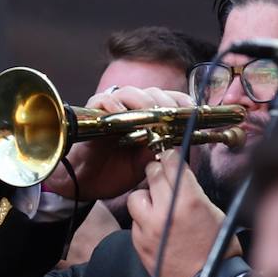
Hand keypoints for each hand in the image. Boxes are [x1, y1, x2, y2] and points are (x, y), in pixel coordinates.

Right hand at [46, 86, 191, 199]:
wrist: (84, 184)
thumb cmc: (113, 173)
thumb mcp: (143, 165)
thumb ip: (158, 151)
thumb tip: (179, 143)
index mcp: (145, 120)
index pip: (167, 101)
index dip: (181, 102)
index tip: (193, 112)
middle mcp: (130, 111)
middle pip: (152, 92)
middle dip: (165, 101)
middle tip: (172, 114)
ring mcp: (111, 111)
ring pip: (130, 92)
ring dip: (143, 101)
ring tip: (151, 113)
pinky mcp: (92, 114)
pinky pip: (103, 100)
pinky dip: (114, 105)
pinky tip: (123, 116)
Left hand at [126, 149, 241, 276]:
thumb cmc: (218, 251)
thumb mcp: (215, 213)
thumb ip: (194, 193)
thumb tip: (182, 177)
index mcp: (188, 201)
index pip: (172, 164)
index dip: (171, 156)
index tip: (171, 155)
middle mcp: (164, 212)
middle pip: (152, 175)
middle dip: (157, 171)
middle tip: (162, 173)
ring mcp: (148, 229)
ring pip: (136, 198)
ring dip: (145, 197)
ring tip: (156, 204)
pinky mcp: (139, 244)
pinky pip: (134, 222)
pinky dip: (143, 220)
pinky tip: (156, 227)